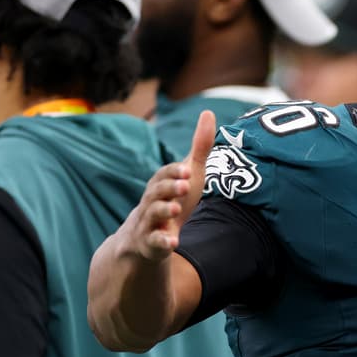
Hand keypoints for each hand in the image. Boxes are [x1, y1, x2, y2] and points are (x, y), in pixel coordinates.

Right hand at [122, 109, 214, 261]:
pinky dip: (162, 241)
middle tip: (184, 186)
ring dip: (164, 211)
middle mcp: (152, 200)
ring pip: (153, 215)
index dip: (175, 172)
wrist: (148, 236)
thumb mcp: (189, 175)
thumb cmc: (173, 199)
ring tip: (175, 210)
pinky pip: (155, 242)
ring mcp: (150, 222)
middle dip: (169, 188)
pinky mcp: (151, 243)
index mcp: (161, 183)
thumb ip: (199, 147)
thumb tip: (208, 113)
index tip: (187, 170)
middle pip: (157, 191)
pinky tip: (173, 242)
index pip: (165, 174)